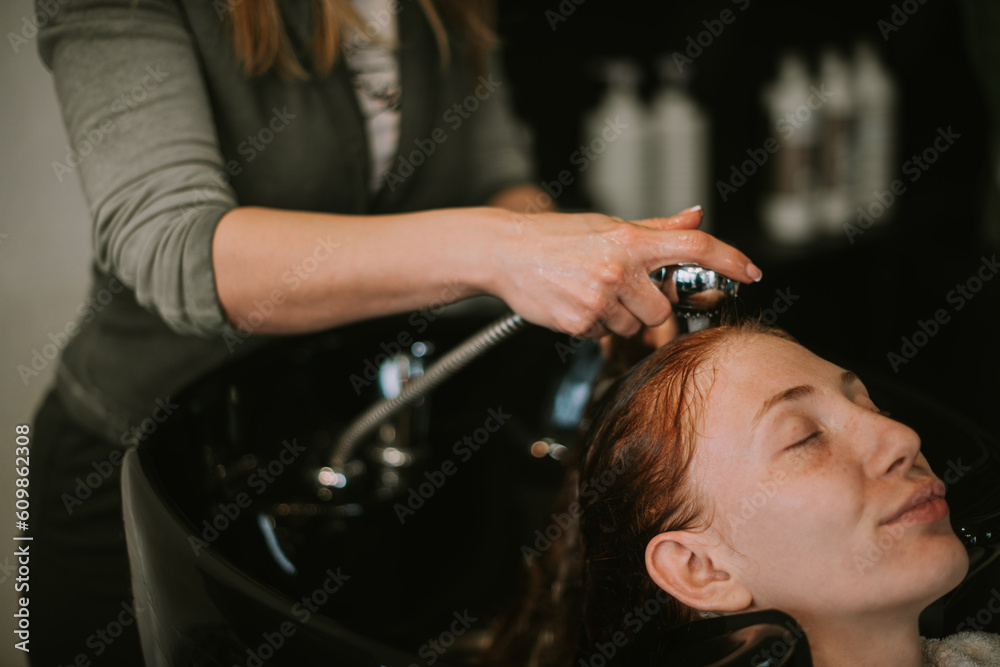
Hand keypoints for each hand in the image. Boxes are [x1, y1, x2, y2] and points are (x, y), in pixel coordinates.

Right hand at [486, 206, 760, 338]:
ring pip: (633, 327)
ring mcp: (599, 298)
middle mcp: (618, 269)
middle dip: (646, 306)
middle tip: (620, 290)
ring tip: (590, 294)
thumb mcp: (607, 225)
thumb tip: (695, 216)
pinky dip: (594, 326)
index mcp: (629, 240)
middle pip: (662, 308)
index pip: (693, 246)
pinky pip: (603, 336)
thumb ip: (656, 228)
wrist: (505, 252)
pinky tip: (575, 304)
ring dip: (618, 318)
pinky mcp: (579, 322)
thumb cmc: (556, 237)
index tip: (752, 271)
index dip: (729, 259)